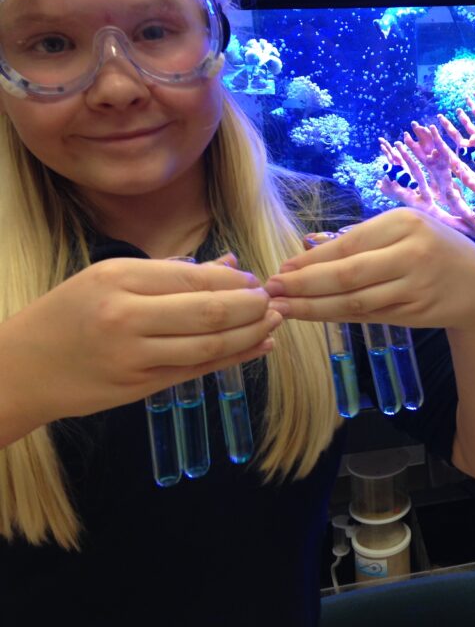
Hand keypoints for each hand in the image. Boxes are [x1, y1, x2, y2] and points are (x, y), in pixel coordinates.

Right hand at [4, 258, 278, 424]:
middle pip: (209, 311)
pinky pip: (199, 370)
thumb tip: (230, 265)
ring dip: (250, 333)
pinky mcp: (141, 387)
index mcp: (118, 279)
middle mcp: (127, 316)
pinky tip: (259, 346)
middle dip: (251, 306)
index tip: (255, 280)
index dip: (234, 281)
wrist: (22, 369)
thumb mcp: (108, 277)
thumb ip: (171, 272)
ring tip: (274, 321)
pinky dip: (235, 357)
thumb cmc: (67, 315)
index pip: (194, 277)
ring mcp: (135, 356)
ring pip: (209, 345)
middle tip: (272, 301)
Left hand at [265, 207, 474, 329]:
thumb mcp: (404, 230)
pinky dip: (336, 316)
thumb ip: (360, 238)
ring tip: (283, 307)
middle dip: (304, 285)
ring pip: (354, 301)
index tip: (281, 268)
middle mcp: (411, 253)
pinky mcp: (414, 313)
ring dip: (314, 307)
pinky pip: (367, 315)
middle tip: (272, 290)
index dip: (311, 260)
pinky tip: (313, 314)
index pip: (348, 244)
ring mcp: (414, 286)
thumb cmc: (434, 249)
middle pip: (347, 275)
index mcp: (405, 223)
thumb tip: (308, 246)